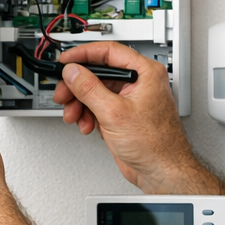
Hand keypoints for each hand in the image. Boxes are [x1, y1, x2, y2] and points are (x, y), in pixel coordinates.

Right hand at [52, 42, 203, 193]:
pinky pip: (97, 107)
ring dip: (80, 103)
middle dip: (77, 85)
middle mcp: (138, 83)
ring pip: (94, 92)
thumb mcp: (114, 112)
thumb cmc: (155, 144)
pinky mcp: (121, 116)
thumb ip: (89, 89)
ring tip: (74, 115)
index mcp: (144, 73)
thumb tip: (73, 72)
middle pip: (98, 73)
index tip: (66, 61)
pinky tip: (87, 125)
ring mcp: (129, 100)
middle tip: (63, 93)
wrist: (161, 172)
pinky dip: (88, 115)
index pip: (109, 52)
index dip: (84, 54)